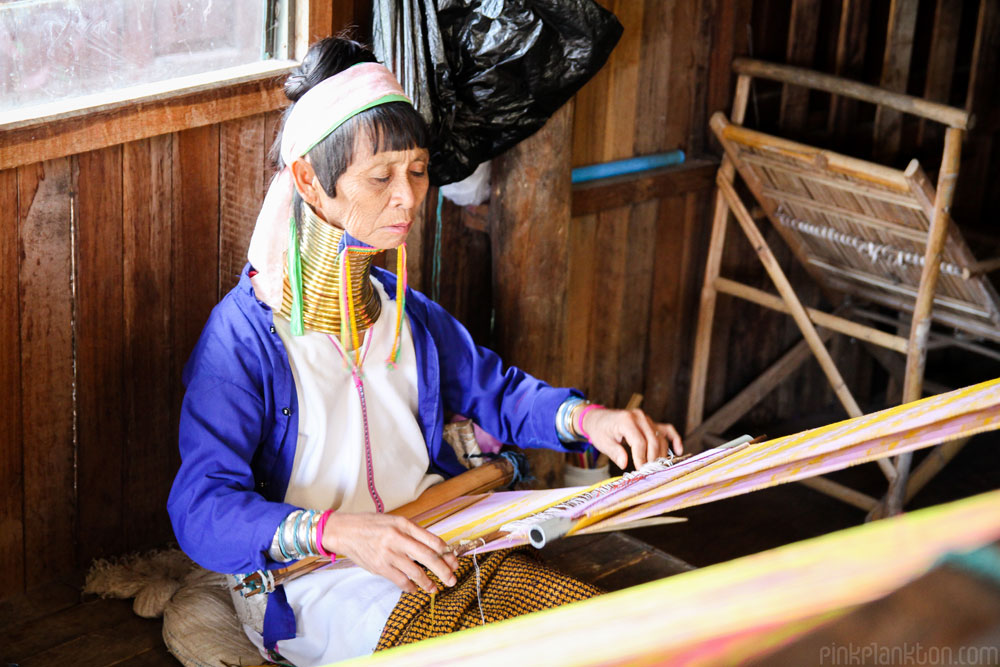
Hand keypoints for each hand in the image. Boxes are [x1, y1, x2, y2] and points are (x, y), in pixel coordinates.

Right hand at [321, 512, 458, 593]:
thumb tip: (434, 548)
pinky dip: (410, 587)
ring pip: (416, 572)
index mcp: (404, 524)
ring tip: (434, 588)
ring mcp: (388, 554)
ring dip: (428, 582)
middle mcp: (398, 538)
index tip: (453, 561)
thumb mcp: (393, 521)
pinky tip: (414, 589)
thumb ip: (411, 533)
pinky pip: (400, 580)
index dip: (446, 552)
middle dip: (443, 570)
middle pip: (428, 556)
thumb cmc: (370, 525)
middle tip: (452, 579)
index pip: (432, 540)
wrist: (344, 530)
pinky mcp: (379, 567)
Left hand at [581, 408, 682, 468]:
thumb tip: (624, 464)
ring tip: (657, 467)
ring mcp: (647, 418)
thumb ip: (614, 452)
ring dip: (661, 454)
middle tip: (650, 472)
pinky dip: (674, 439)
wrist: (599, 418)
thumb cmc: (600, 430)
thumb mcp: (603, 442)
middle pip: (653, 440)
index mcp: (627, 420)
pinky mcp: (651, 422)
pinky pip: (667, 430)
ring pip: (660, 438)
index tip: (641, 470)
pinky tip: (678, 450)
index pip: (639, 442)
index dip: (641, 458)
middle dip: (652, 458)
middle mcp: (640, 417)